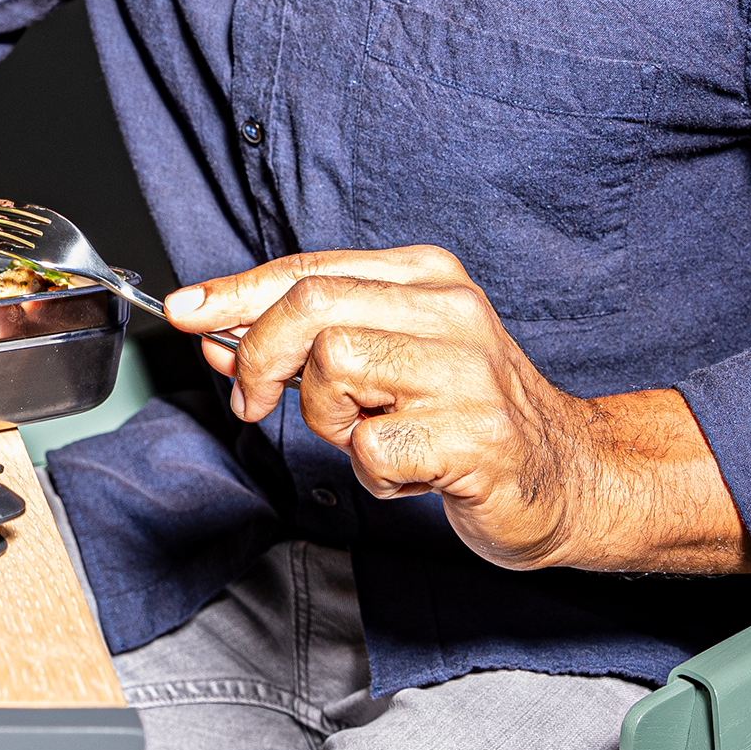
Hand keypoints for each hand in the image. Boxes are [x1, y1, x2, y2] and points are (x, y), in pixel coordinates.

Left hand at [167, 244, 750, 574]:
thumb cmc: (462, 415)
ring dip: (328, 421)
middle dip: (259, 358)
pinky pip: (372, 449)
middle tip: (253, 401)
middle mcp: (451, 311)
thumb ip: (301, 341)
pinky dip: (372, 473)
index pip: (305, 270)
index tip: (181, 313)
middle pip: (310, 310)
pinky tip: (408, 473)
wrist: (569, 478)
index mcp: (425, 276)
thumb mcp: (382, 357)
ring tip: (370, 436)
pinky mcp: (480, 438)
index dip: (232, 293)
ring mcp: (469, 373)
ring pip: (334, 371)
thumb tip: (212, 333)